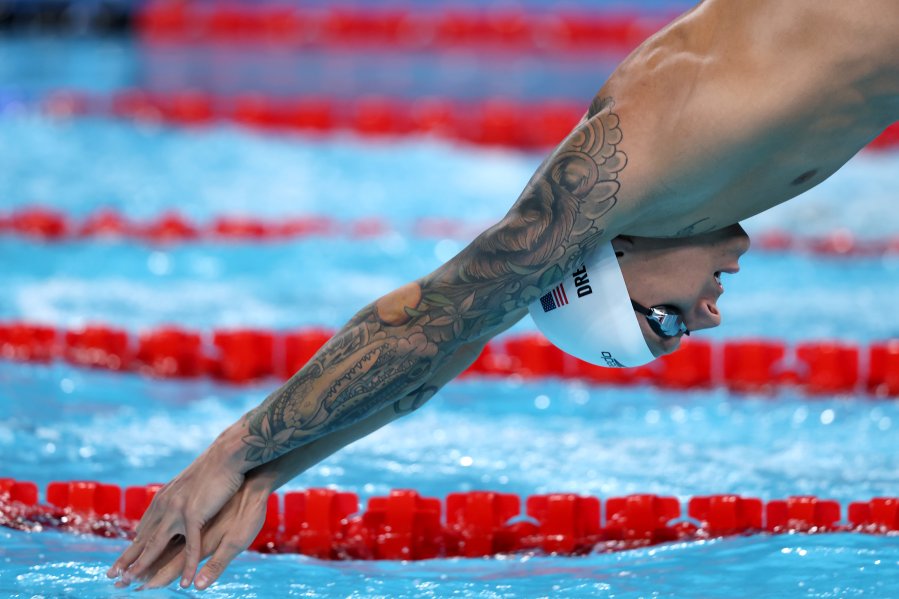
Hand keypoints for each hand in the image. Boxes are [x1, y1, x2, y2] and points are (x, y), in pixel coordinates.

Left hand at [107, 447, 245, 588]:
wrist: (228, 454)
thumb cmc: (215, 468)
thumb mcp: (190, 484)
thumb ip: (179, 498)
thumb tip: (173, 504)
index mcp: (164, 499)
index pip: (143, 529)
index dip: (132, 548)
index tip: (121, 562)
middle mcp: (165, 506)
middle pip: (142, 539)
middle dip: (127, 561)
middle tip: (112, 578)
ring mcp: (177, 511)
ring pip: (156, 545)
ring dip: (143, 567)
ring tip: (131, 586)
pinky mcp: (193, 514)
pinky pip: (190, 547)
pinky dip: (188, 567)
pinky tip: (186, 583)